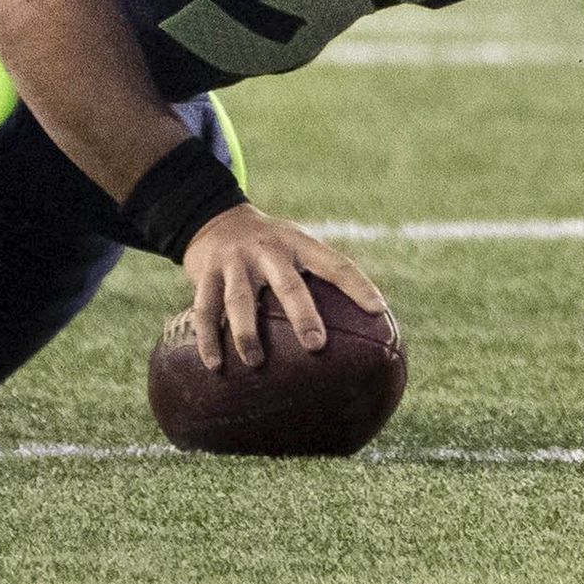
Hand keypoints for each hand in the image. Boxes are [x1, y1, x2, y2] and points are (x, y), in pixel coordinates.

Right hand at [180, 204, 385, 369]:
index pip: (334, 263)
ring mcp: (234, 261)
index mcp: (297, 243)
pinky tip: (214, 364)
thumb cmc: (268, 246)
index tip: (378, 310)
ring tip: (255, 363)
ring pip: (240, 299)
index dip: (358, 285)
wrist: (214, 219)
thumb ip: (318, 276)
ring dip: (247, 332)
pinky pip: (205, 308)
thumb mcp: (295, 246)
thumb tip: (360, 326)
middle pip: (288, 284)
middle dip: (303, 315)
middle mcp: (267, 249)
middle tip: (316, 346)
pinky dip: (208, 338)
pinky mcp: (206, 273)